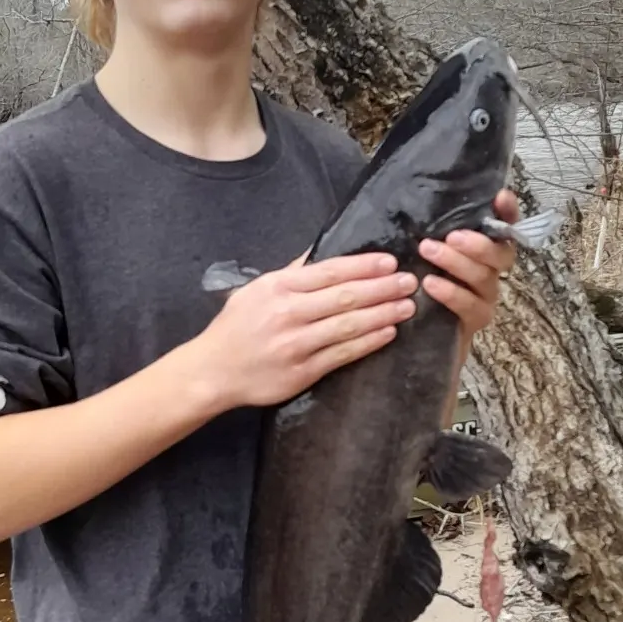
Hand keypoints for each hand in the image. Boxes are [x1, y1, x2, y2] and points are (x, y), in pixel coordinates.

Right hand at [185, 252, 418, 410]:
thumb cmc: (236, 328)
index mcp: (278, 287)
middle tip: (409, 281)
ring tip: (407, 306)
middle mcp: (288, 313)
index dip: (363, 266)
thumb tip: (322, 250)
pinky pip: (342, 354)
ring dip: (382, 314)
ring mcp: (296, 344)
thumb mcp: (256, 290)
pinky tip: (388, 333)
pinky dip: (368, 342)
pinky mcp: (302, 371)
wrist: (213, 371)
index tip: (389, 262)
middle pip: (345, 297)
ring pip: (348, 325)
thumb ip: (291, 272)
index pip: (330, 272)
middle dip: (382, 288)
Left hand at [418, 188, 519, 336]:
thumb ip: (433, 231)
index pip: (507, 226)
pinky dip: (450, 292)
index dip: (508, 212)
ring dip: (456, 263)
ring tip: (429, 251)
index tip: (500, 197)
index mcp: (486, 249)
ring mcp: (487, 296)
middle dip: (478, 244)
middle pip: (501, 254)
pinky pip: (468, 305)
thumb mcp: (425, 252)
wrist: (421, 330)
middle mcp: (492, 271)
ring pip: (483, 277)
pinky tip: (429, 283)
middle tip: (452, 236)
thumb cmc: (424, 280)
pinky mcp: (476, 319)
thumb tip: (415, 201)